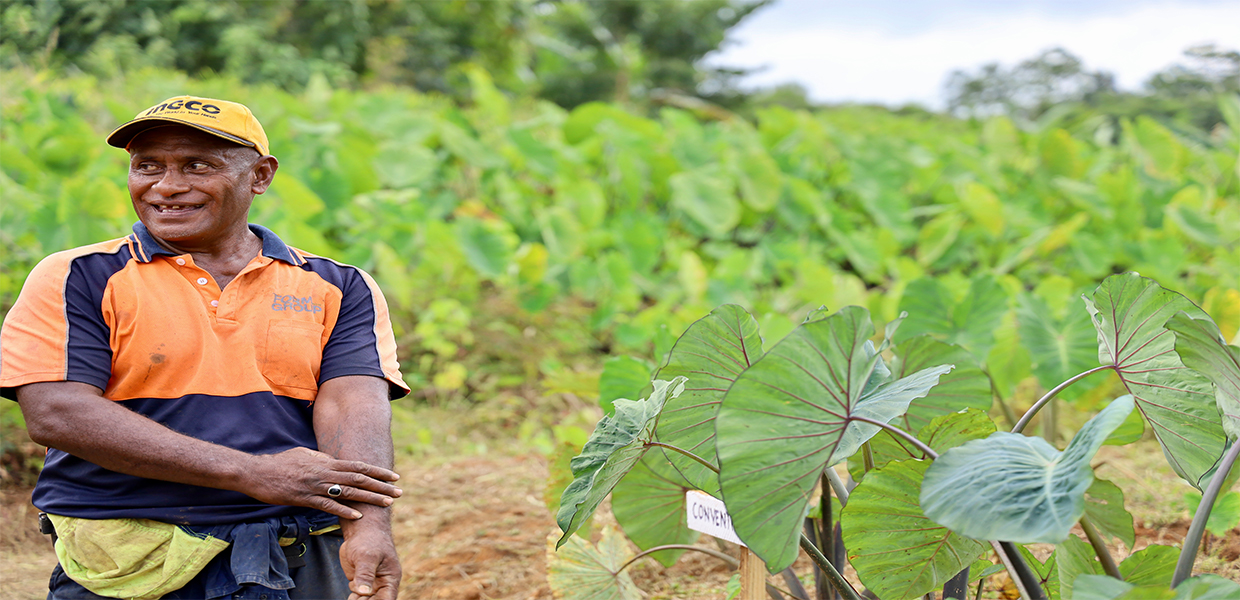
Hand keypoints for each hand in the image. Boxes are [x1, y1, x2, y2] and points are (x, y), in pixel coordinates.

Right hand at [242, 447, 401, 519]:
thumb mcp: (305, 456)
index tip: (394, 476)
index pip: (359, 467)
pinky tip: (358, 516)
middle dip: (381, 486)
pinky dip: (344, 510)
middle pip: (359, 479)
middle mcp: (325, 472)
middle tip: (399, 492)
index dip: (378, 472)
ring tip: (387, 503)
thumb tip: (335, 462)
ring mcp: (315, 486)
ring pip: (348, 492)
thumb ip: (323, 460)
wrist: (257, 472)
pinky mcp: (304, 498)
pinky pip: (328, 505)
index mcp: (326, 462)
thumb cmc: (281, 463)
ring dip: (370, 498)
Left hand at [340, 520, 401, 599]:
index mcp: (390, 578)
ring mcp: (370, 583)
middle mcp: (382, 584)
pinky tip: (351, 592)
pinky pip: (357, 596)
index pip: (388, 599)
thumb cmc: (369, 540)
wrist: (361, 530)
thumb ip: (365, 574)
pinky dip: (353, 598)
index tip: (367, 599)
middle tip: (355, 597)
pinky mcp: (359, 581)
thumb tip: (364, 592)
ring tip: (354, 589)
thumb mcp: (367, 556)